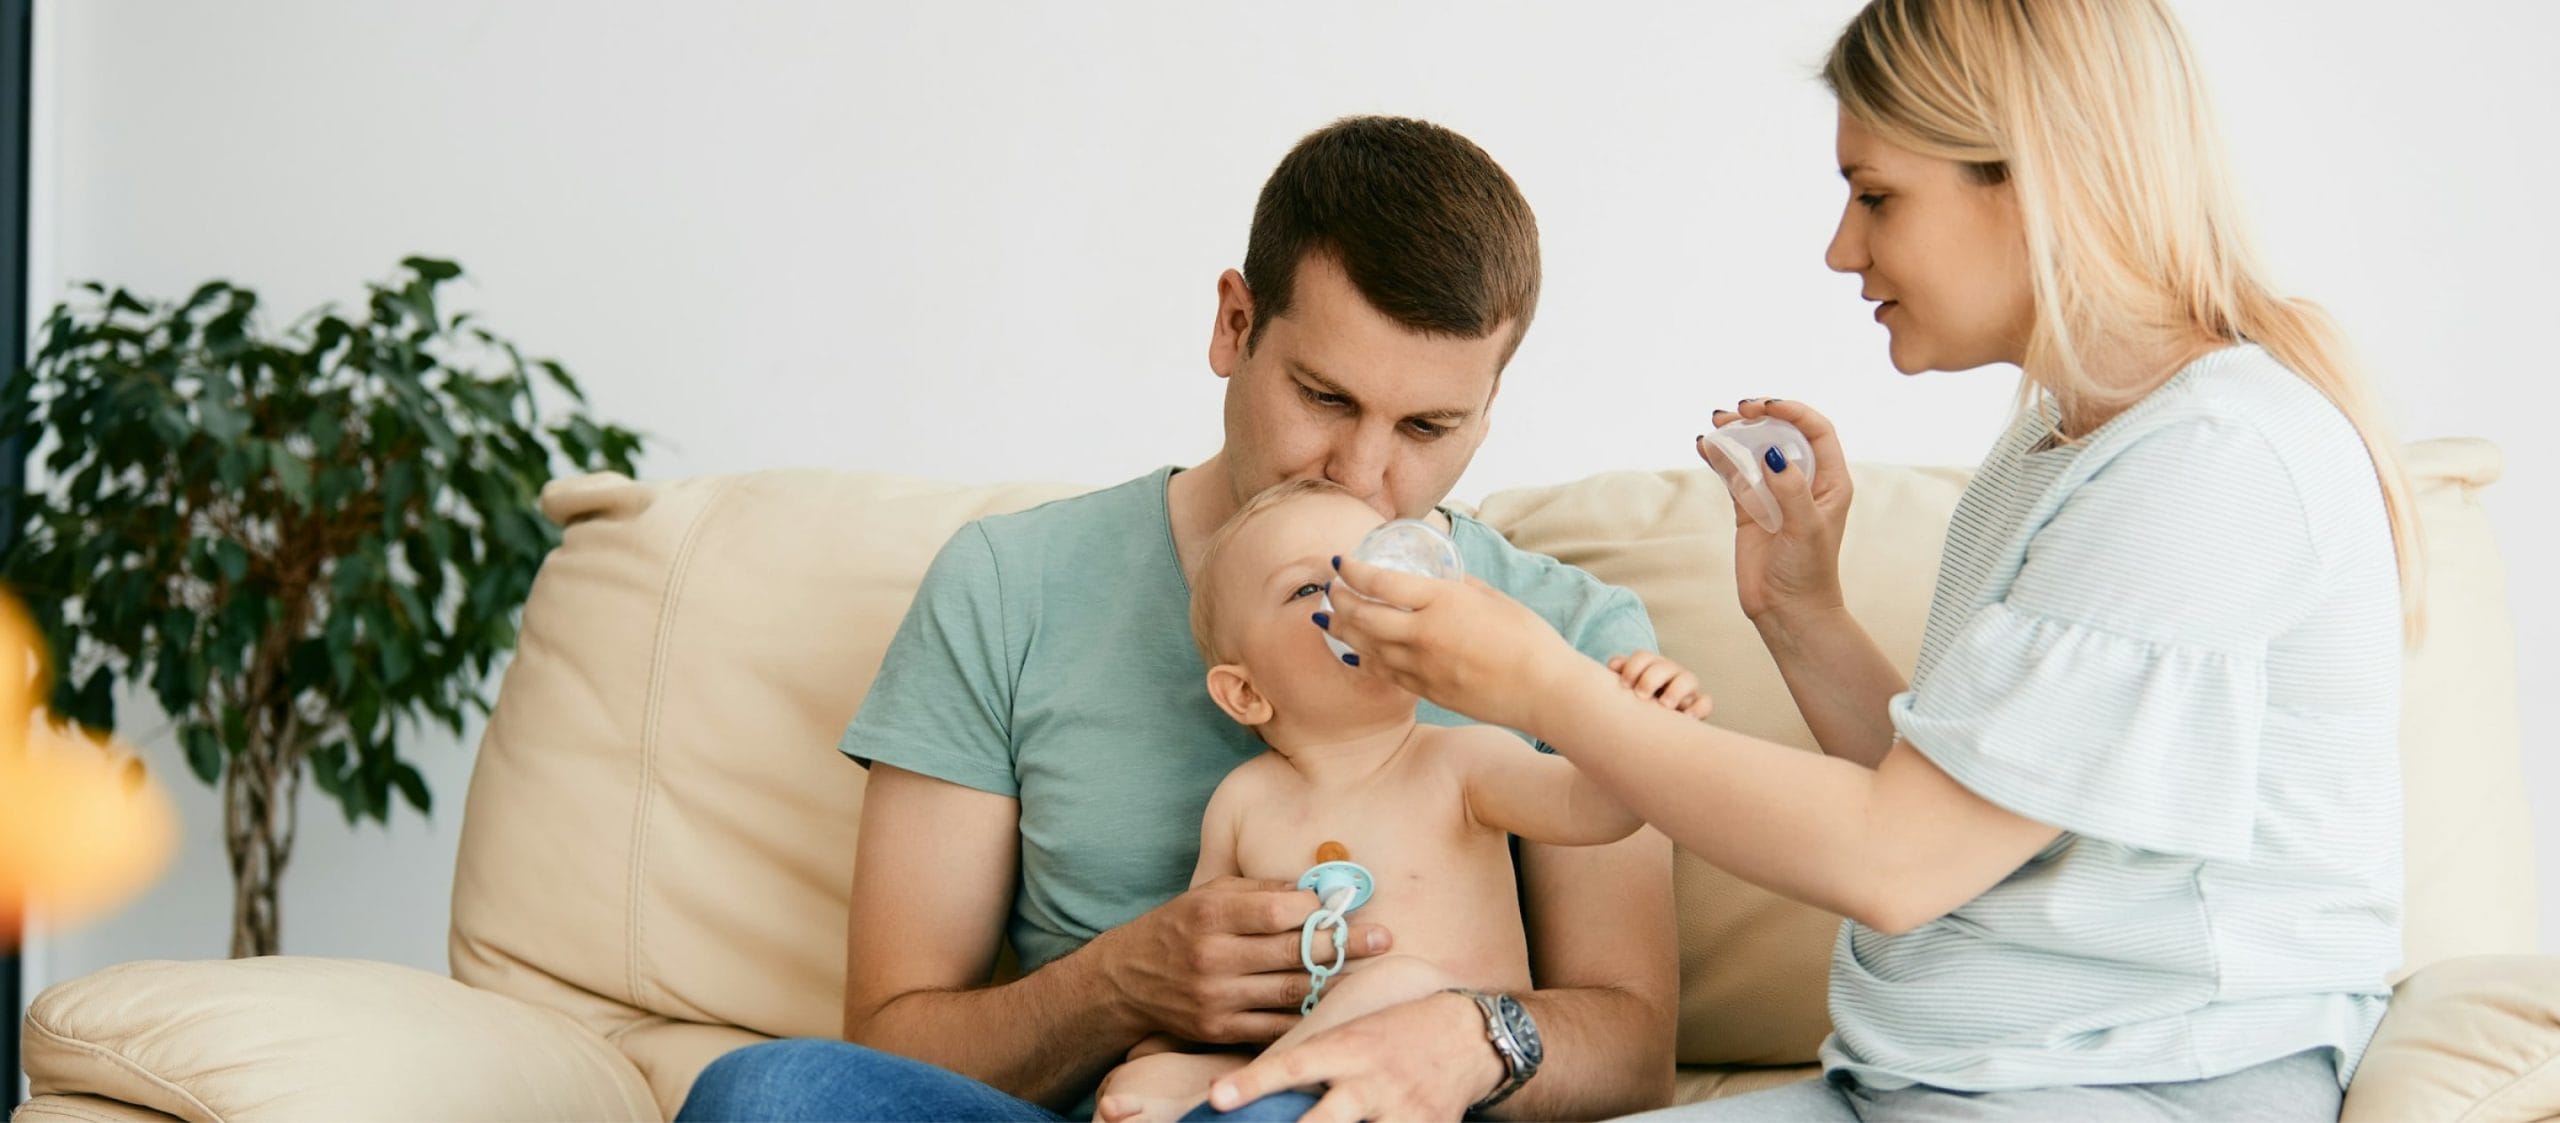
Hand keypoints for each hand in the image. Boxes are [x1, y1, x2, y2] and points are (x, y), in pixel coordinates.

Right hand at [1095, 877, 1393, 1043]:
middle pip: (1292, 952)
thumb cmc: (1180, 927)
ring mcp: (1216, 997)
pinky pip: (1274, 1024)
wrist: (1127, 980)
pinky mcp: (1218, 1029)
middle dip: (1343, 944)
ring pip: (1290, 991)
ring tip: (1370, 972)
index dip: (1317, 908)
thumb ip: (1261, 890)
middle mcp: (1213, 956)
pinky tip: (1333, 1003)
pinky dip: (1307, 1015)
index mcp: (1211, 914)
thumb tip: (1318, 888)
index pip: (1277, 911)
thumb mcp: (1210, 895)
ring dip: (1335, 981)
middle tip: (1384, 938)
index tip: (1348, 904)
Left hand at [1205, 991, 1501, 1122]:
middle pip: (1325, 1121)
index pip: (1291, 1065)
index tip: (1216, 1098)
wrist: (1469, 1036)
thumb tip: (1220, 1087)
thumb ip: (1301, 1063)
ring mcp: (1403, 1111)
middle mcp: (1371, 1081)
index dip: (1252, 1082)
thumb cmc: (1394, 1034)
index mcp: (1347, 1049)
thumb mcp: (1349, 1034)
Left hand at [1318, 560, 1589, 735]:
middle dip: (1339, 599)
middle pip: (1363, 615)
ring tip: (1330, 619)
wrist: (1544, 690)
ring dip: (1344, 631)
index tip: (1340, 562)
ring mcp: (1422, 666)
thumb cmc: (1528, 638)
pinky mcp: (1427, 691)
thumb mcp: (1491, 598)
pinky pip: (1385, 673)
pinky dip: (1366, 659)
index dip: (1352, 571)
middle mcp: (1423, 634)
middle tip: (1330, 589)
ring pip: (1367, 647)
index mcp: (1441, 601)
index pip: (1380, 582)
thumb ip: (1458, 586)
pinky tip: (1357, 652)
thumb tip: (1437, 580)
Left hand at [1607, 651, 1711, 718]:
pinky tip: (1686, 718)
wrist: (1650, 728)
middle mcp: (1669, 673)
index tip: (1623, 685)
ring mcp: (1686, 688)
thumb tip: (1614, 665)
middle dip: (1651, 678)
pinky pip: (1705, 702)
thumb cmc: (1632, 705)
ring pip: (1689, 679)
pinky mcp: (1697, 705)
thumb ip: (1616, 677)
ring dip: (1676, 690)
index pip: (1643, 657)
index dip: (1633, 667)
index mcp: (1648, 666)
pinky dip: (1698, 708)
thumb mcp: (1623, 690)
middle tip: (1641, 695)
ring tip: (1664, 705)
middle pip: (1664, 666)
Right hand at [1702, 398, 1852, 626]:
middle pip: (1783, 433)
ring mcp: (1774, 493)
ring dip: (1737, 433)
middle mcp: (1803, 481)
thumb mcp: (1806, 529)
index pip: (1816, 431)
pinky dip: (1720, 457)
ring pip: (1755, 450)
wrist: (1787, 611)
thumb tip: (1772, 454)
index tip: (1766, 407)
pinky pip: (1734, 473)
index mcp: (1830, 481)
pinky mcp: (1749, 507)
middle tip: (1737, 411)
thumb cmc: (1808, 573)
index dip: (1793, 412)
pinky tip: (1706, 446)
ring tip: (1716, 423)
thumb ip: (1791, 490)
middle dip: (1761, 416)